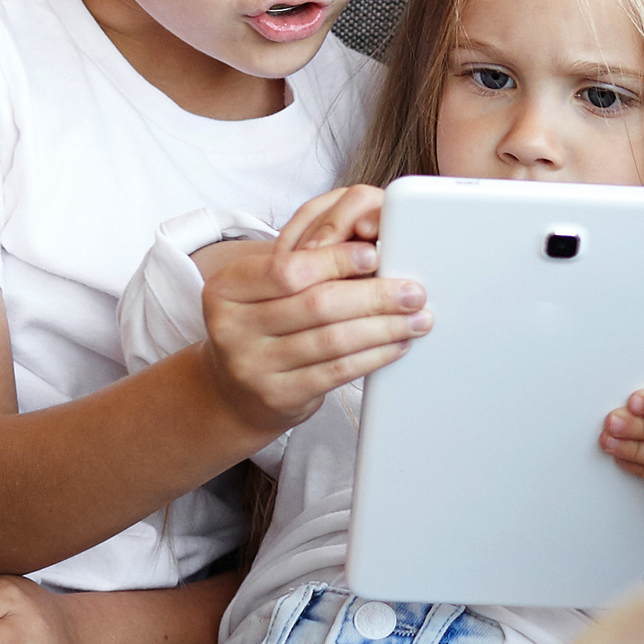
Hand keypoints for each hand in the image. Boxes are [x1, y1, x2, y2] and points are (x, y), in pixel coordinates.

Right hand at [200, 192, 428, 435]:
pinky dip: (373, 356)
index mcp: (226, 289)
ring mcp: (253, 367)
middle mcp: (232, 328)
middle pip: (317, 305)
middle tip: (413, 291)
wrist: (233, 392)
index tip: (375, 254)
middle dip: (375, 296)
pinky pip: (337, 372)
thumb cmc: (260, 325)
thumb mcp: (262, 290)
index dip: (336, 260)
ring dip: (384, 328)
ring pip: (333, 340)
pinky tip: (396, 344)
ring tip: (416, 319)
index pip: (288, 269)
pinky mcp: (278, 397)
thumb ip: (302, 265)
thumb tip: (372, 246)